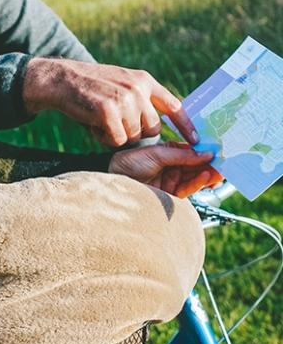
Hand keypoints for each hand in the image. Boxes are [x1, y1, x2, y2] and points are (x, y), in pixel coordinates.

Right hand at [24, 58, 197, 146]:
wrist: (60, 79)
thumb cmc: (89, 87)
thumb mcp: (120, 84)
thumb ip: (139, 99)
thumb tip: (158, 126)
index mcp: (143, 80)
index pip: (174, 106)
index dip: (186, 125)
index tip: (197, 141)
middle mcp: (138, 88)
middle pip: (152, 128)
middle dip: (135, 132)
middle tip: (113, 122)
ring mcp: (124, 99)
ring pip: (134, 136)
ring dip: (117, 135)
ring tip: (99, 119)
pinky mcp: (108, 111)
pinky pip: (117, 140)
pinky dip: (104, 137)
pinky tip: (92, 123)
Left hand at [108, 142, 222, 196]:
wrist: (116, 184)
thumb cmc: (129, 164)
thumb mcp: (155, 154)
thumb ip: (180, 155)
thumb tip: (205, 154)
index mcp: (166, 153)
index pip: (189, 151)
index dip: (203, 150)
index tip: (218, 149)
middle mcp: (171, 166)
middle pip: (195, 164)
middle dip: (210, 163)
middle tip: (226, 160)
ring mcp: (172, 180)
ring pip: (196, 177)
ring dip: (209, 173)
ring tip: (221, 169)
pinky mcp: (172, 195)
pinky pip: (189, 188)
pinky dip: (199, 183)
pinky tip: (207, 176)